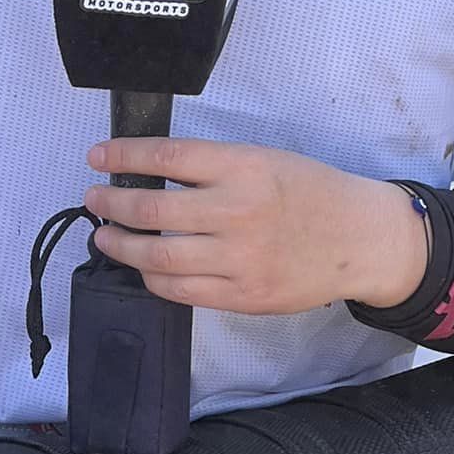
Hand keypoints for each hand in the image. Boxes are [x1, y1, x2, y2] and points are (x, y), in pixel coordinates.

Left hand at [84, 139, 430, 315]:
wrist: (359, 239)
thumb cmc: (310, 191)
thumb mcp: (263, 159)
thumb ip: (212, 167)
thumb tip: (149, 172)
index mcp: (242, 167)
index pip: (166, 157)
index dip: (123, 156)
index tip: (97, 157)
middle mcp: (236, 212)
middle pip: (151, 210)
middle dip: (111, 203)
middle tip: (94, 198)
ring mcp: (238, 259)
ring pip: (157, 257)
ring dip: (121, 245)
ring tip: (105, 235)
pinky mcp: (242, 296)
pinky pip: (180, 291)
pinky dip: (151, 279)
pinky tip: (142, 268)